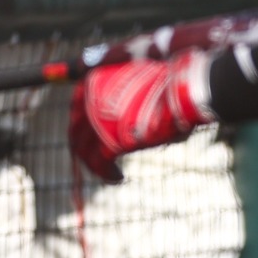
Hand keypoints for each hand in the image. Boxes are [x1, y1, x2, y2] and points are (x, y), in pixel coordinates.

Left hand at [69, 52, 215, 181]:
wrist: (181, 88)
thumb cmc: (169, 83)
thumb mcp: (140, 84)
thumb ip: (125, 99)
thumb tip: (123, 115)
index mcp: (94, 80)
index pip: (77, 107)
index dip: (83, 124)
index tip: (93, 136)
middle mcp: (89, 99)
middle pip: (76, 131)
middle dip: (85, 148)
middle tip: (98, 159)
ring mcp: (96, 120)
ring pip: (85, 150)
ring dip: (95, 165)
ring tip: (111, 172)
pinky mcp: (109, 141)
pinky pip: (100, 163)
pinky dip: (107, 174)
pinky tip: (118, 177)